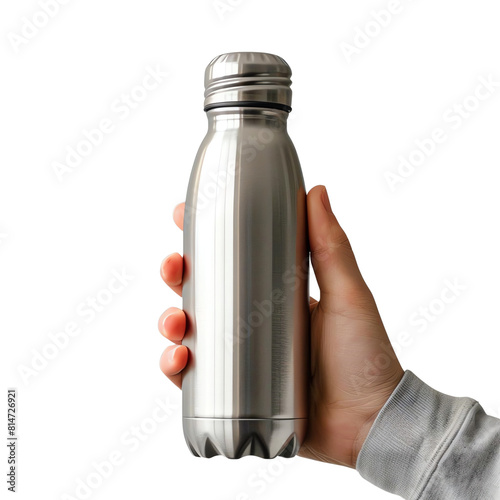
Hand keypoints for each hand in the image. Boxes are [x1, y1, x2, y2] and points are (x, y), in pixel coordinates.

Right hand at [158, 185, 403, 467]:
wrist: (370, 424)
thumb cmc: (365, 356)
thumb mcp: (348, 294)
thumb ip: (332, 246)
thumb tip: (316, 191)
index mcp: (275, 297)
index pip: (233, 261)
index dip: (204, 240)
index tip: (183, 216)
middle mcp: (254, 324)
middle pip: (203, 294)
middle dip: (178, 277)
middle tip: (172, 268)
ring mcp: (243, 360)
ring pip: (192, 334)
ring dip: (171, 322)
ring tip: (175, 323)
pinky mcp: (236, 395)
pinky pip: (194, 380)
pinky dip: (176, 369)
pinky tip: (179, 361)